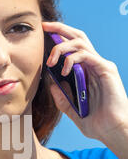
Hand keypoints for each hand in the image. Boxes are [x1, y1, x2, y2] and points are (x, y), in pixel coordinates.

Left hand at [42, 21, 127, 142]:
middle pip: (78, 36)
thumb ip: (62, 98)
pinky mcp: (106, 70)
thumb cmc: (97, 123)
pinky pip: (87, 55)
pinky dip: (72, 59)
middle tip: (44, 27)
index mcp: (88, 71)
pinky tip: (64, 71)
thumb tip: (51, 85)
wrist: (113, 131)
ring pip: (80, 42)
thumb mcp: (73, 111)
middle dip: (60, 28)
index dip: (60, 36)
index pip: (74, 46)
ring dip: (61, 47)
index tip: (44, 33)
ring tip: (51, 62)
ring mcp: (101, 66)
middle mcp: (95, 65)